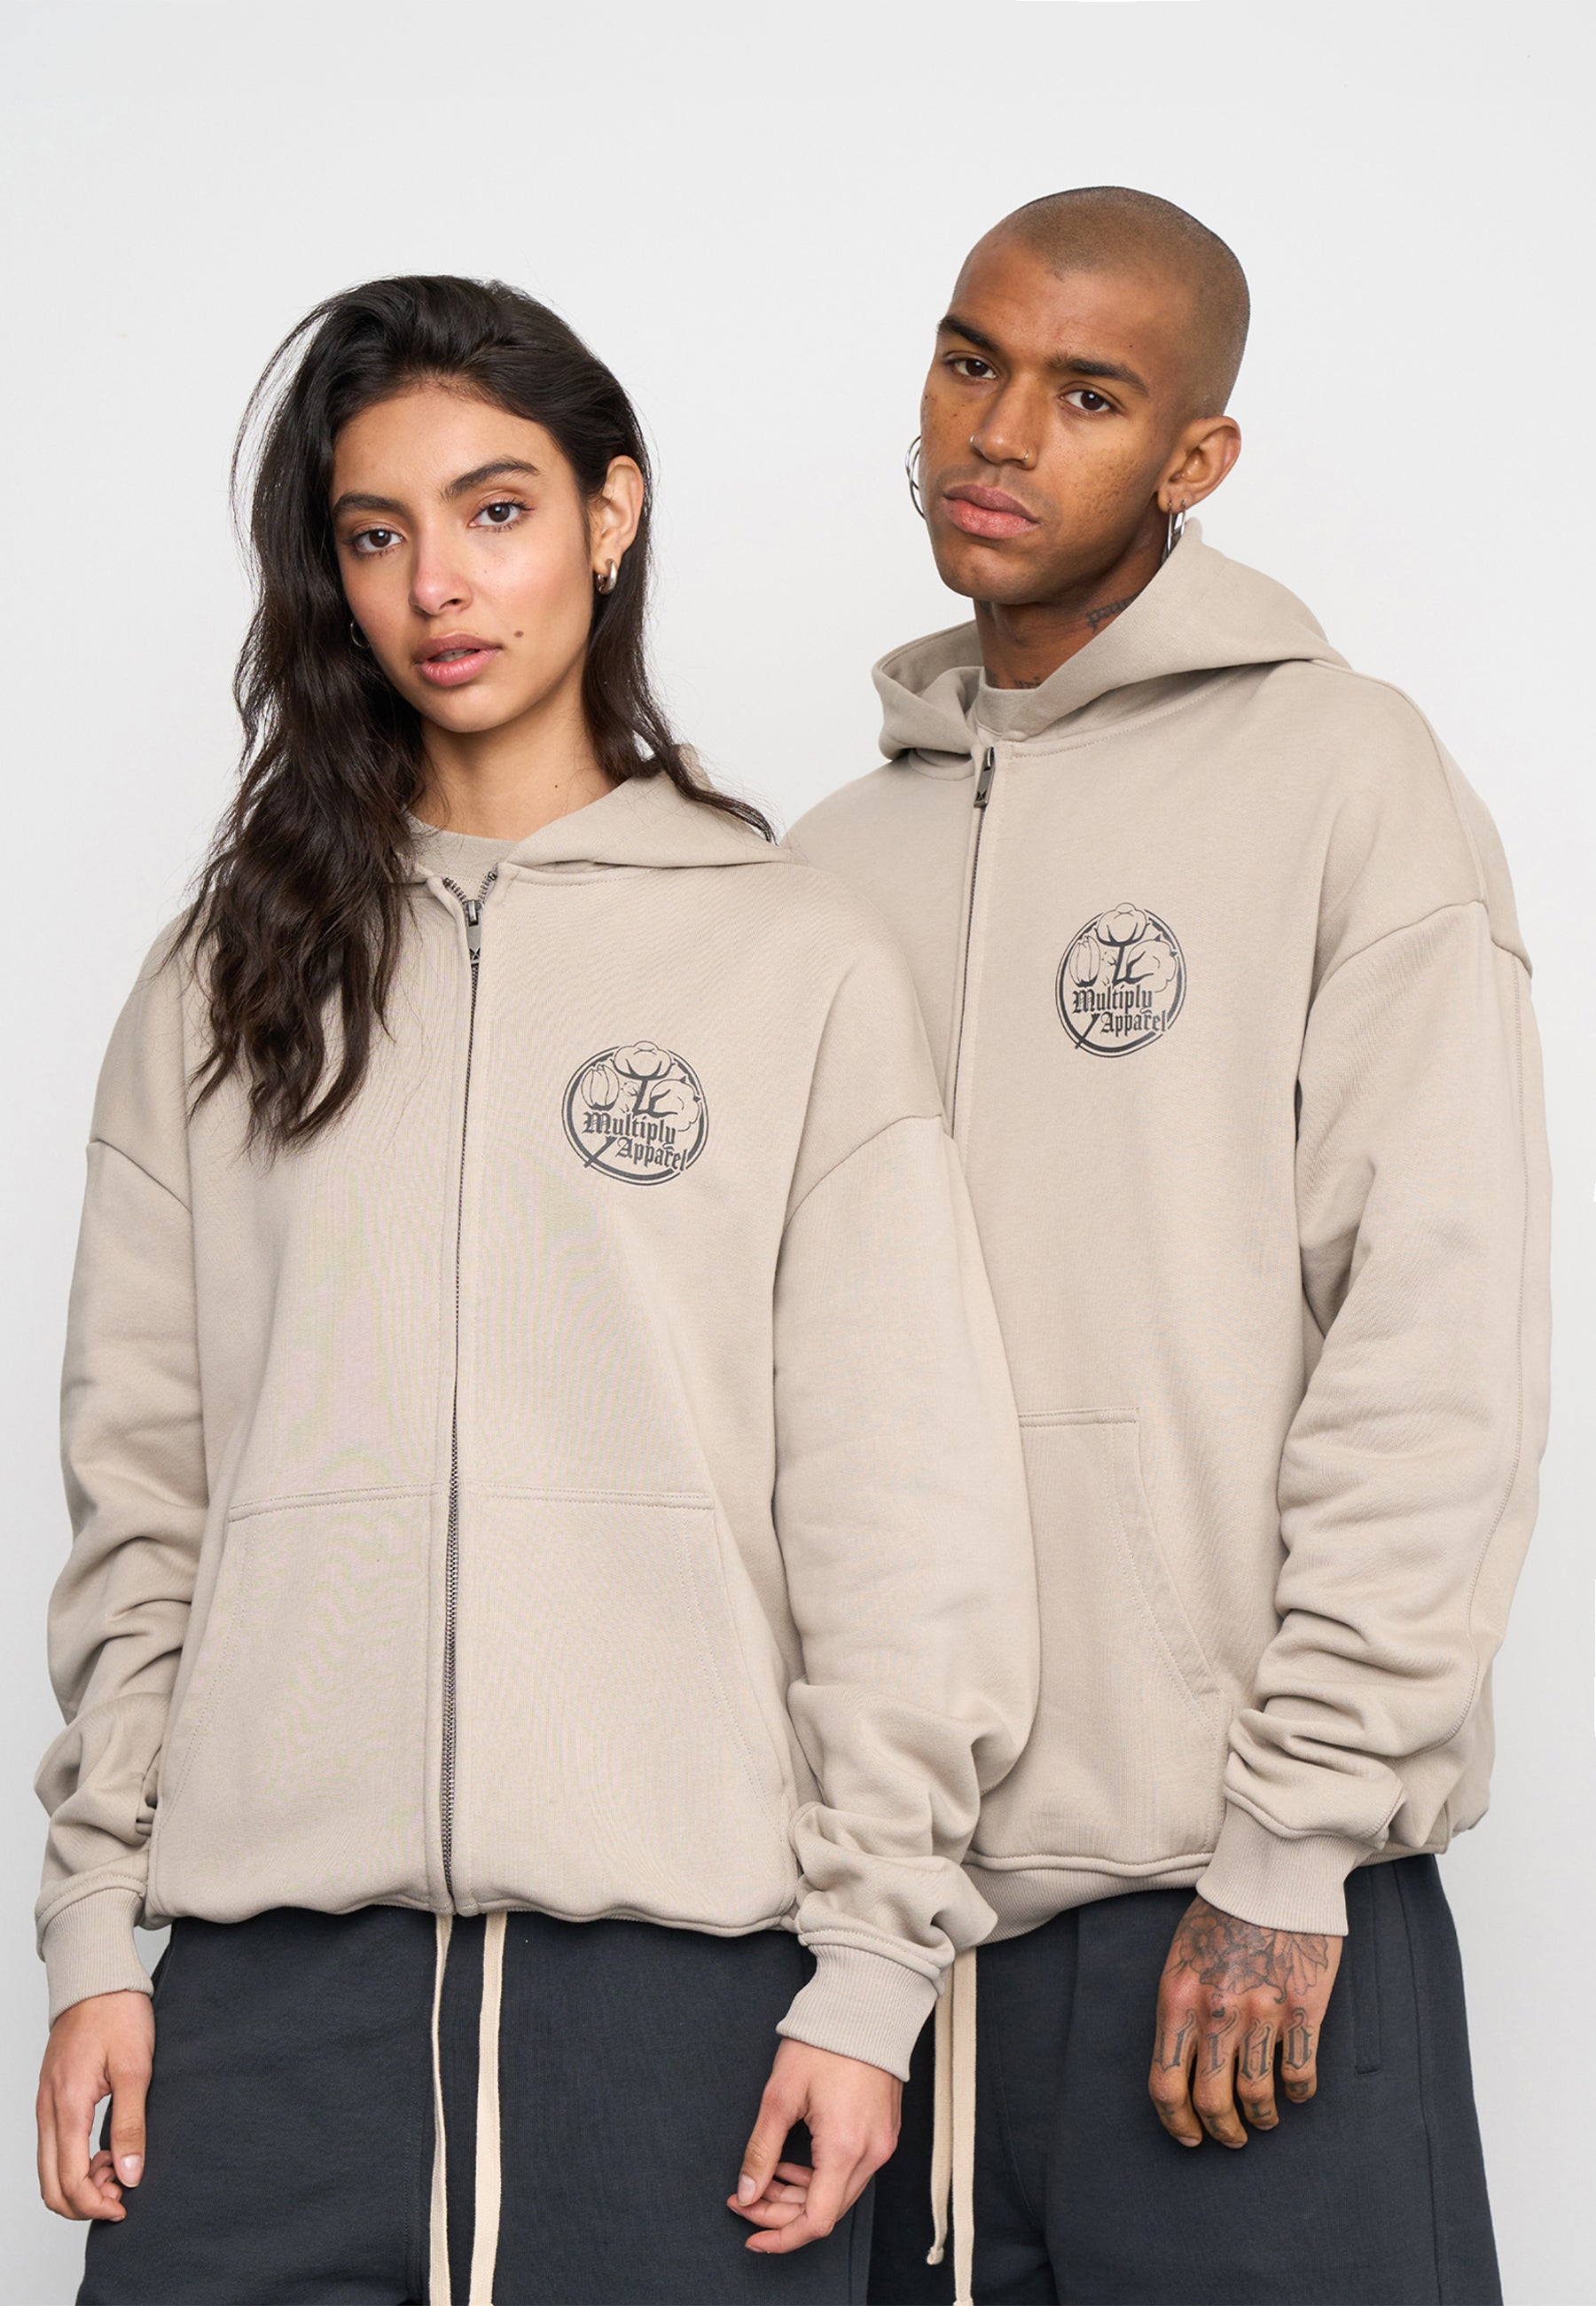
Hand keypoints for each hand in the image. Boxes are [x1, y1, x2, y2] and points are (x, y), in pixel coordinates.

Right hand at [37, 1990, 154, 2220]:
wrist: (97, 1978)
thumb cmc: (118, 2014)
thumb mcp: (135, 2068)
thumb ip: (131, 2124)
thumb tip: (130, 2175)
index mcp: (68, 2106)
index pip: (69, 2181)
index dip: (96, 2204)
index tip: (125, 2206)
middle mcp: (48, 2110)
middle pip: (51, 2185)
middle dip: (84, 2202)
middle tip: (122, 2191)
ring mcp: (45, 2104)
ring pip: (48, 2169)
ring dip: (79, 2183)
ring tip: (119, 2166)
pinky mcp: (50, 2097)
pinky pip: (52, 2147)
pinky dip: (74, 2162)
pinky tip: (106, 2149)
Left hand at [729, 2037, 899, 2253]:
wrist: (866, 2003)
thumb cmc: (823, 2041)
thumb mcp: (779, 2095)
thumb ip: (761, 2150)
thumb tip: (746, 2193)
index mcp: (845, 2149)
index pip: (815, 2222)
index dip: (780, 2236)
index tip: (750, 2233)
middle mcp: (871, 2154)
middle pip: (826, 2211)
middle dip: (781, 2214)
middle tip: (745, 2199)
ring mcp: (882, 2144)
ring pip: (838, 2194)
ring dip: (799, 2195)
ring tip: (765, 2177)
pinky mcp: (884, 2132)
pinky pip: (851, 2172)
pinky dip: (820, 2177)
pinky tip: (793, 2162)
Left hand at [1148, 1895, 1340, 2147]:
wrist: (1273, 1874)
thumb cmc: (1224, 1912)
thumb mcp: (1181, 1955)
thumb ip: (1180, 2006)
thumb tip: (1184, 2060)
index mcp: (1177, 1998)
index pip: (1165, 2083)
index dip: (1176, 2121)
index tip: (1189, 2135)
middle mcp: (1214, 2013)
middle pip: (1212, 2102)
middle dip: (1221, 2130)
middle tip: (1231, 2137)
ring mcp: (1261, 2013)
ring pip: (1257, 2097)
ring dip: (1260, 2119)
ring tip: (1264, 2120)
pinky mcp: (1302, 2010)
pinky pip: (1300, 2075)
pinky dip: (1297, 2094)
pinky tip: (1295, 2091)